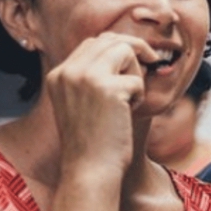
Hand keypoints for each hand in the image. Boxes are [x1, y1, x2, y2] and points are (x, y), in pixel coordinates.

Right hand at [44, 32, 159, 180]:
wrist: (90, 170)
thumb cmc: (94, 142)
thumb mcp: (85, 104)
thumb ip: (95, 78)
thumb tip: (129, 52)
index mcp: (58, 75)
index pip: (92, 43)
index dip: (119, 47)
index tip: (138, 60)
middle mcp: (67, 72)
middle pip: (109, 40)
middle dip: (135, 51)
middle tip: (152, 64)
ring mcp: (84, 78)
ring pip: (124, 51)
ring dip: (136, 74)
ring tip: (130, 100)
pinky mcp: (106, 89)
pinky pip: (137, 80)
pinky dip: (140, 96)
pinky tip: (129, 114)